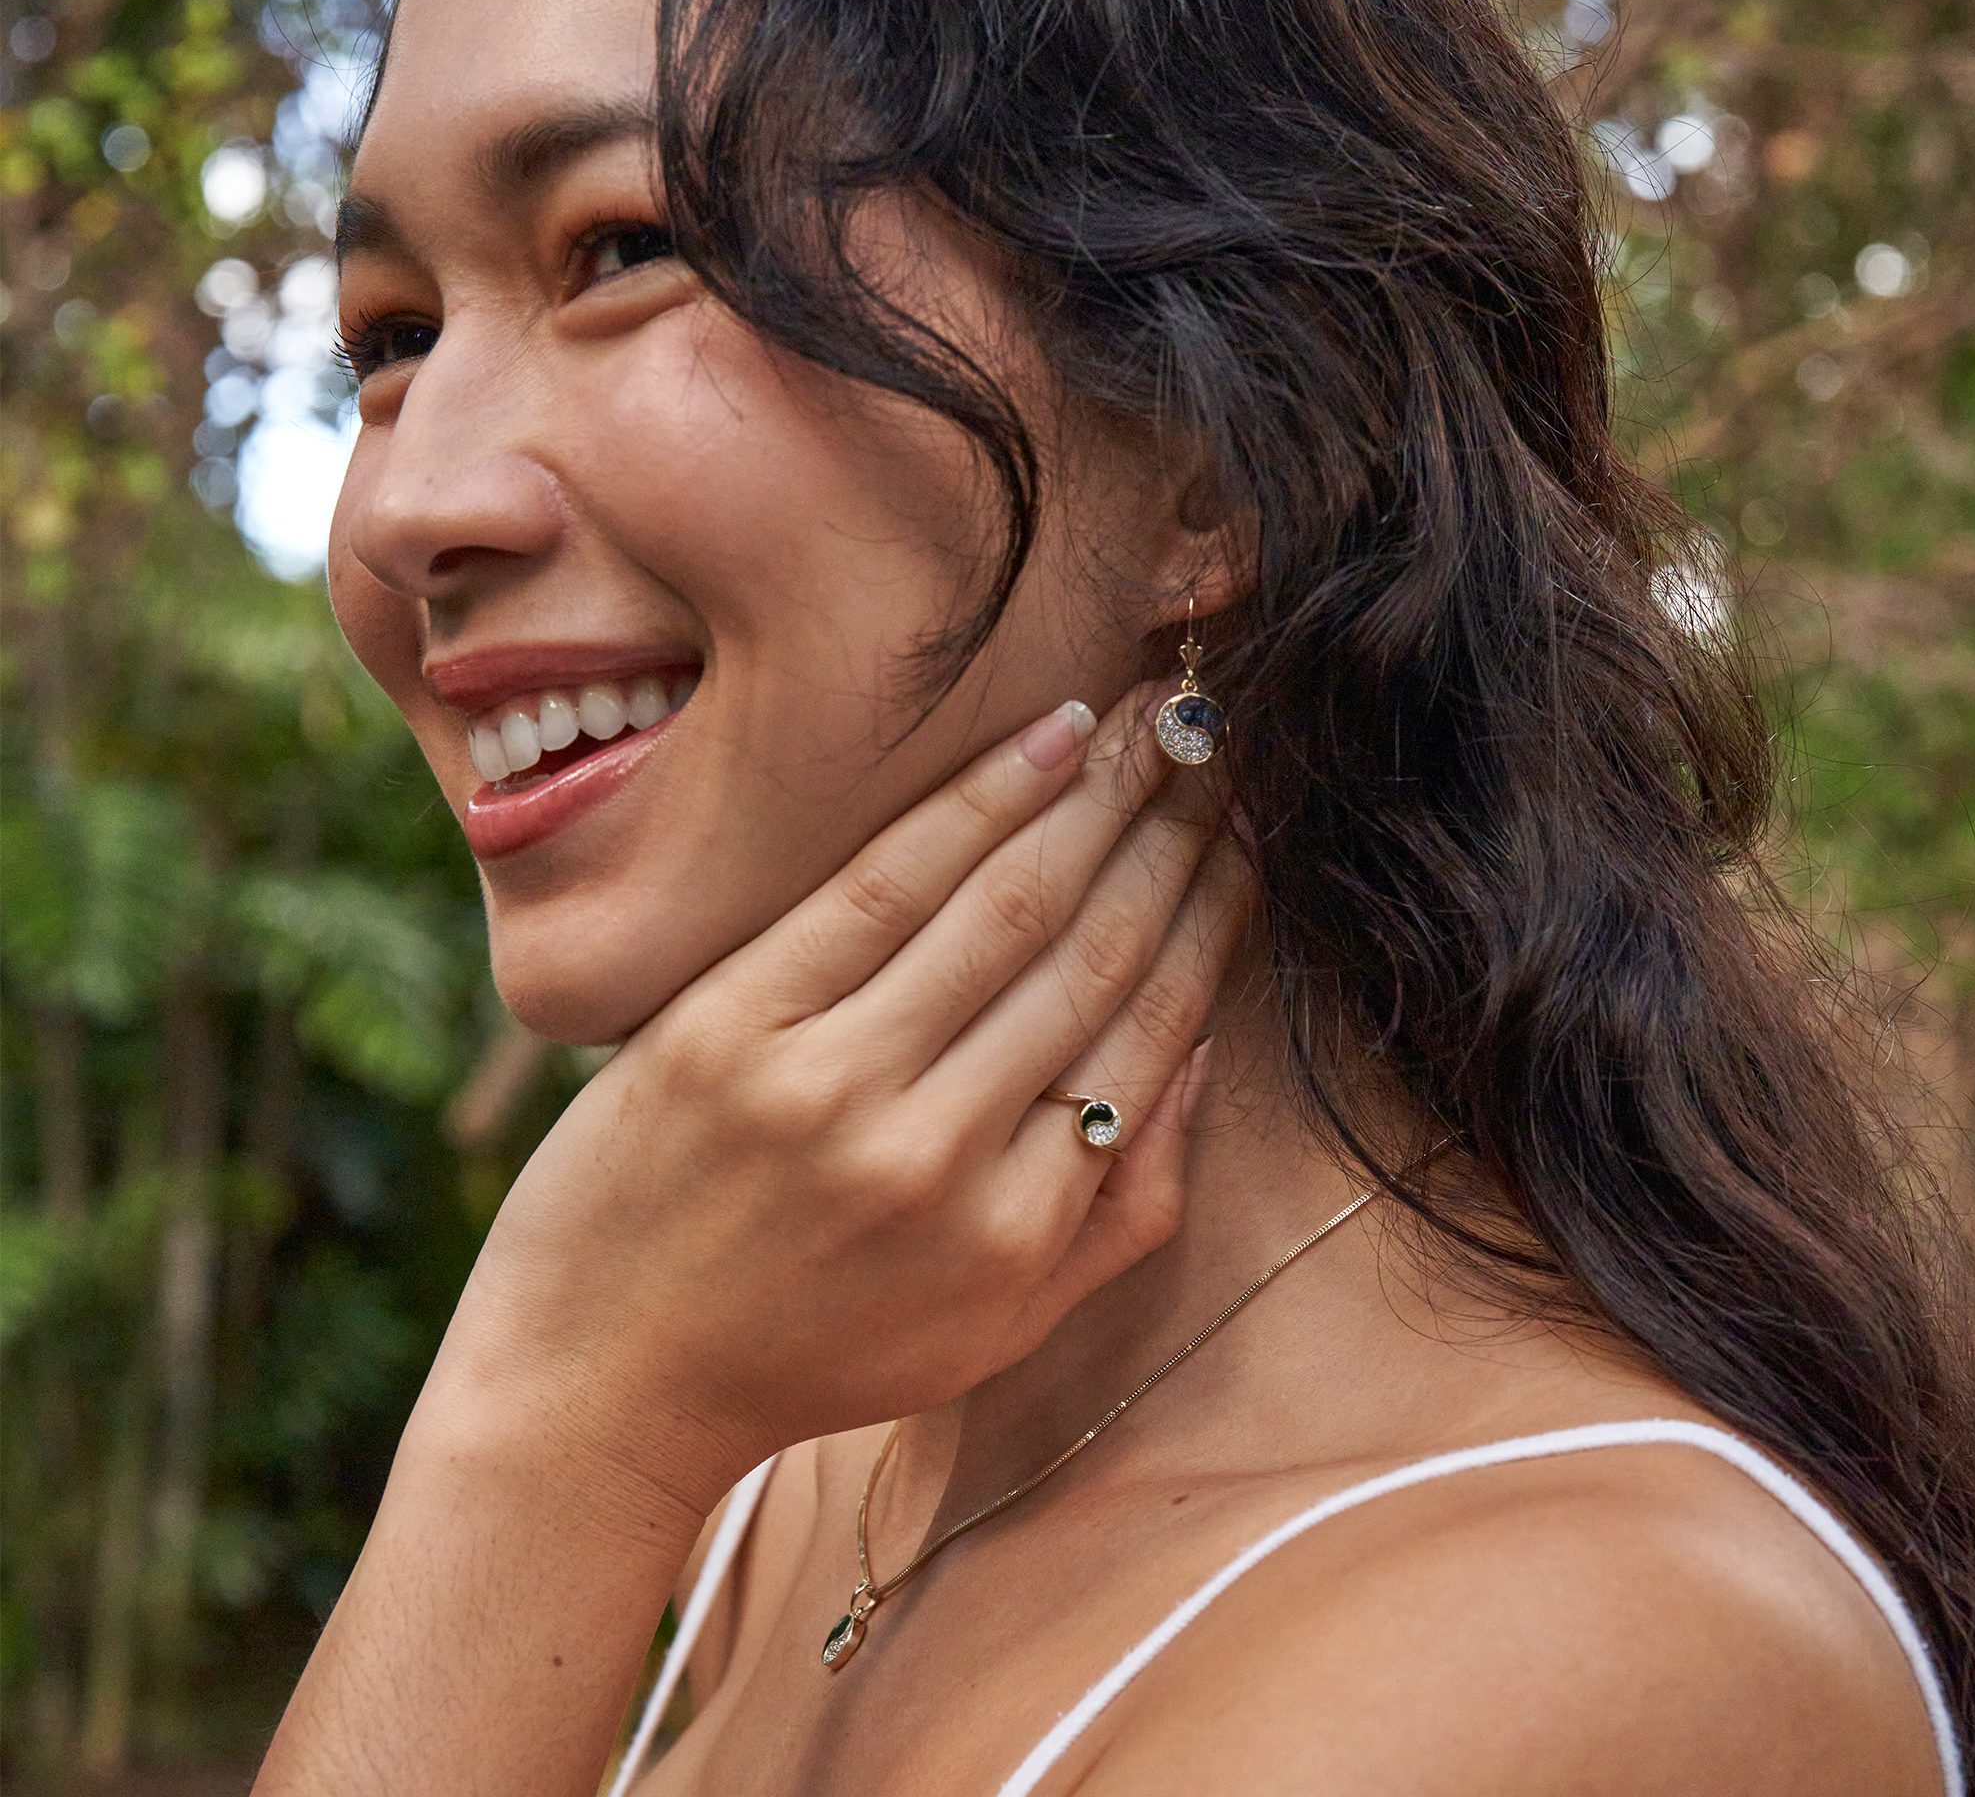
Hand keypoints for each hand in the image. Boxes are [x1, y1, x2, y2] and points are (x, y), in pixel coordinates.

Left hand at [438, 682, 1250, 1534]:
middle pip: (1091, 954)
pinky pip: (882, 884)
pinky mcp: (732, 1023)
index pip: (1148, 1036)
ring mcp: (828, 1084)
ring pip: (1004, 906)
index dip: (1212, 921)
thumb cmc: (807, 1353)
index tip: (1250, 840)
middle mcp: (936, 1157)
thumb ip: (1122, 1216)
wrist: (594, 1382)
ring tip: (1153, 722)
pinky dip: (975, 803)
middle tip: (1221, 744)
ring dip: (1098, 798)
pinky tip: (1046, 744)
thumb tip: (1203, 1052)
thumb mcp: (993, 1333)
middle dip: (1172, 835)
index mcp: (1014, 1236)